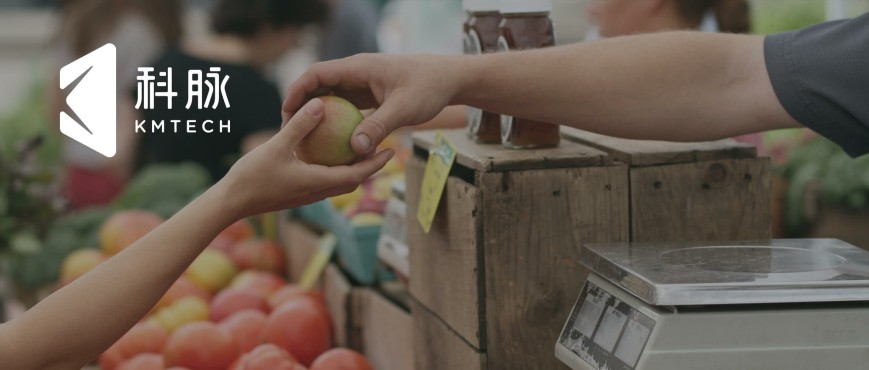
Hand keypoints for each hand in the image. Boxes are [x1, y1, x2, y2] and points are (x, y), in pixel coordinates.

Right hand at [218, 98, 393, 218]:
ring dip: (352, 168)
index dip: (375, 163)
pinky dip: (332, 169)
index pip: (356, 175)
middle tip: (383, 147)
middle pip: (352, 180)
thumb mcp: (276, 146)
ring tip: (360, 149)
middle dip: (369, 166)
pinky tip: (326, 153)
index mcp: (317, 183)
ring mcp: (306, 195)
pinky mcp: (296, 194)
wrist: (230, 203)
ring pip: (337, 182)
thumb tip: (320, 104)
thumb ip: (300, 126)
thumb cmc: (252, 177)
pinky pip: (322, 180)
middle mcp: (316, 192)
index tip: (391, 150)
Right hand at [282, 53, 464, 154]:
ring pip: (331, 98)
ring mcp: (363, 84)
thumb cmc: (429, 88)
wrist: (450, 79)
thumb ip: (378, 127)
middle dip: (301, 106)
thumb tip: (355, 149)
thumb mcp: (404, 109)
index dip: (297, 91)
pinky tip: (332, 144)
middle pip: (319, 86)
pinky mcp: (370, 96)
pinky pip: (346, 108)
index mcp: (359, 68)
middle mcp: (357, 73)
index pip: (317, 74)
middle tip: (289, 131)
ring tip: (305, 140)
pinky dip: (336, 122)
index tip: (286, 113)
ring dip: (318, 116)